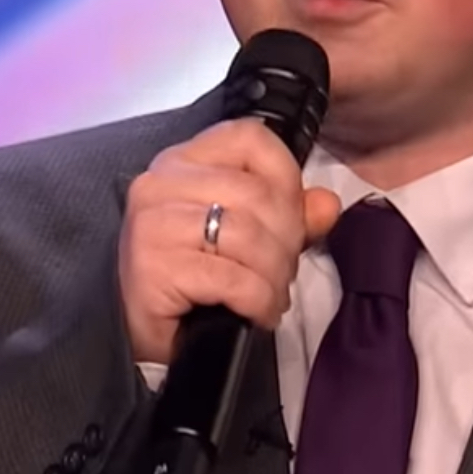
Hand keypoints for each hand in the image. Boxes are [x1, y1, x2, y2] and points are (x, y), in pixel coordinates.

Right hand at [119, 119, 341, 364]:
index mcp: (183, 161)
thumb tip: (327, 204)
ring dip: (273, 275)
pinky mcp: (153, 265)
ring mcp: (152, 222)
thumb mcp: (247, 237)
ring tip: (270, 295)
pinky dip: (257, 299)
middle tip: (282, 272)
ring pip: (248, 235)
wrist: (145, 335)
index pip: (250, 139)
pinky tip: (256, 311)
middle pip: (256, 193)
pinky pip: (232, 277)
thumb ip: (290, 214)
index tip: (292, 218)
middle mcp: (161, 182)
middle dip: (286, 240)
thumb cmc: (192, 278)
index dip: (285, 177)